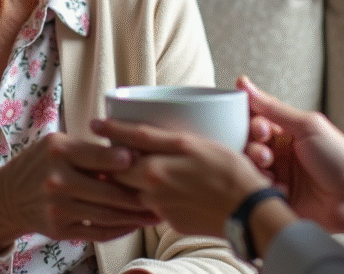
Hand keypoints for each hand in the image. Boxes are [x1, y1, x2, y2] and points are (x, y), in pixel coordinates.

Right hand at [0, 131, 159, 251]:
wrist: (7, 196)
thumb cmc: (41, 163)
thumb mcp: (57, 144)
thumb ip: (88, 150)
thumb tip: (131, 152)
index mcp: (58, 150)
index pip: (97, 155)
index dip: (124, 159)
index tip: (146, 159)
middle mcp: (57, 179)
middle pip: (108, 190)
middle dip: (139, 194)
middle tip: (164, 192)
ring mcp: (58, 208)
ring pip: (106, 214)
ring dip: (135, 215)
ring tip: (157, 212)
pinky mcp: (60, 229)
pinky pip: (97, 231)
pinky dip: (119, 229)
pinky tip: (134, 224)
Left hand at [90, 117, 275, 238]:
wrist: (248, 211)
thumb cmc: (229, 171)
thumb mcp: (194, 145)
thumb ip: (158, 141)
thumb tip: (131, 137)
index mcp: (156, 165)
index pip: (125, 144)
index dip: (109, 130)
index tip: (95, 122)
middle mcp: (152, 188)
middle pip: (121, 171)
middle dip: (112, 160)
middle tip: (107, 149)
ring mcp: (159, 207)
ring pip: (133, 191)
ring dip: (128, 181)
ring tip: (130, 168)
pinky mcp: (170, 221)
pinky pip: (151, 207)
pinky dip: (148, 197)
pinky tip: (161, 189)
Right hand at [239, 76, 343, 235]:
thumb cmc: (340, 160)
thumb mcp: (307, 126)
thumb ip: (274, 108)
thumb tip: (247, 86)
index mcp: (285, 132)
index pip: (254, 120)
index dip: (251, 124)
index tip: (261, 129)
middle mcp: (279, 153)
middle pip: (247, 144)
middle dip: (252, 147)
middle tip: (266, 153)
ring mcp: (277, 175)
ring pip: (248, 167)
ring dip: (256, 167)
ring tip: (271, 170)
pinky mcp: (276, 197)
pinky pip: (256, 190)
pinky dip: (263, 187)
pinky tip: (279, 188)